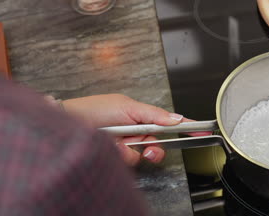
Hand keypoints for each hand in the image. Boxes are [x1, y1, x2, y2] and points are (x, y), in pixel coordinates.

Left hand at [62, 94, 187, 165]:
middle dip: (152, 148)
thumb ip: (153, 114)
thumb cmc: (94, 109)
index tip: (202, 130)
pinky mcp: (115, 157)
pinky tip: (109, 147)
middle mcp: (134, 132)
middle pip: (156, 145)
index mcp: (140, 116)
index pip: (168, 123)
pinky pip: (127, 161)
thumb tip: (176, 118)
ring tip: (116, 141)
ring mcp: (124, 145)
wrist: (67, 123)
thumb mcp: (127, 107)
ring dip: (130, 150)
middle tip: (145, 146)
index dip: (186, 127)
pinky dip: (119, 155)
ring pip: (141, 155)